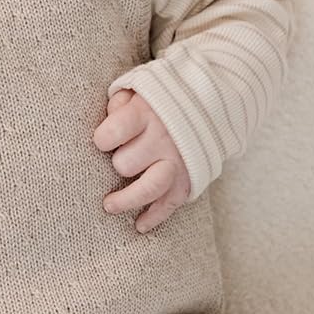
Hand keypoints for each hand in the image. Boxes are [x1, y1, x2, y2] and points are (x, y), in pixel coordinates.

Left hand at [93, 87, 191, 232]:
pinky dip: (155, 217)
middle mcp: (163, 138)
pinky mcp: (190, 177)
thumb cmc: (161, 98)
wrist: (211, 101)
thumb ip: (119, 102)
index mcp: (146, 113)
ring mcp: (178, 160)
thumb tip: (107, 118)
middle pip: (125, 164)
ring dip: (126, 201)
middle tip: (119, 158)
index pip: (111, 134)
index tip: (104, 142)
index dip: (102, 140)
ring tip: (109, 206)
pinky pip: (170, 203)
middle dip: (118, 163)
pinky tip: (139, 225)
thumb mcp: (140, 88)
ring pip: (148, 189)